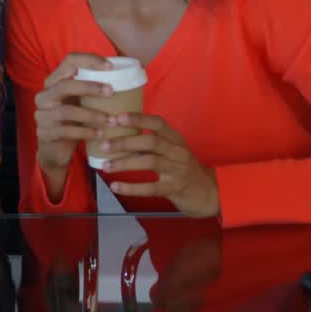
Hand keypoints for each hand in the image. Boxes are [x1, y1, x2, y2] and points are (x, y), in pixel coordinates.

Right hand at [33, 53, 114, 171]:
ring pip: (66, 111)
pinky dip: (85, 131)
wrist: (54, 150)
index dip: (89, 60)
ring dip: (92, 115)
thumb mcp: (79, 103)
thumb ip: (91, 92)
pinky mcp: (45, 133)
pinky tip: (99, 134)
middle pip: (65, 85)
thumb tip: (126, 80)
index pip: (69, 61)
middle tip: (111, 92)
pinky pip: (66, 131)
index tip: (110, 66)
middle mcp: (44, 96)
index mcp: (54, 82)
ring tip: (111, 121)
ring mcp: (42, 115)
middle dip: (89, 87)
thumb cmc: (72, 121)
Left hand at [99, 113, 219, 217]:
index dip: (137, 118)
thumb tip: (117, 135)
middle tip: (103, 144)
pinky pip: (151, 187)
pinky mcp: (175, 188)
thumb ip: (150, 143)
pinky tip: (115, 186)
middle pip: (150, 141)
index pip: (158, 123)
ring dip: (124, 163)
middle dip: (125, 142)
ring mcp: (178, 170)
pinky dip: (132, 187)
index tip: (116, 117)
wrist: (206, 193)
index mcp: (176, 139)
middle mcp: (178, 151)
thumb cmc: (182, 168)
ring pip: (149, 162)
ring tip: (105, 166)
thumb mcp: (171, 151)